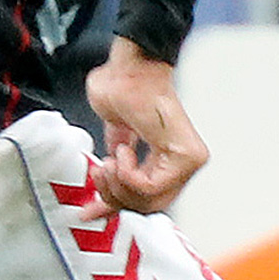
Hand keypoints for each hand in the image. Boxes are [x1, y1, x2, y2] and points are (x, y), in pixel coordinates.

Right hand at [81, 37, 208, 216]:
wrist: (131, 70)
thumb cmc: (124, 90)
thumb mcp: (114, 135)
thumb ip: (116, 163)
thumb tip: (103, 185)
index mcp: (167, 159)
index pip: (146, 200)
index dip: (114, 206)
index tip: (90, 209)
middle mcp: (182, 164)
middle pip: (145, 207)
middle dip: (113, 195)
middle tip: (100, 172)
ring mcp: (188, 161)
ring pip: (147, 201)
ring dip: (117, 183)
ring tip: (111, 159)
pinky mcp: (185, 157)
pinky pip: (149, 187)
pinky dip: (126, 174)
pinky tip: (123, 152)